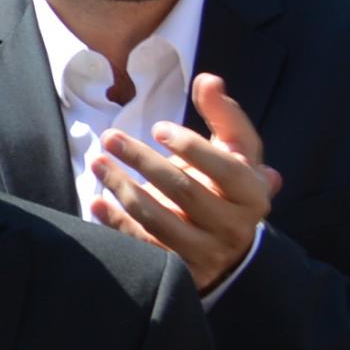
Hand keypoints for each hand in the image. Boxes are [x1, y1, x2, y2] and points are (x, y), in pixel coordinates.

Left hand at [91, 73, 281, 292]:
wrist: (232, 247)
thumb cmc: (230, 186)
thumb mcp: (237, 152)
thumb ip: (224, 116)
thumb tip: (208, 80)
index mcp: (253, 194)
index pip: (224, 168)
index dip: (191, 146)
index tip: (158, 127)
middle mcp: (233, 226)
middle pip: (185, 191)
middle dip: (143, 161)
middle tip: (110, 137)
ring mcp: (206, 253)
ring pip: (158, 220)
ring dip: (122, 188)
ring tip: (97, 162)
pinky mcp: (179, 270)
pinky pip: (143, 246)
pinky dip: (116, 224)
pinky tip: (97, 201)